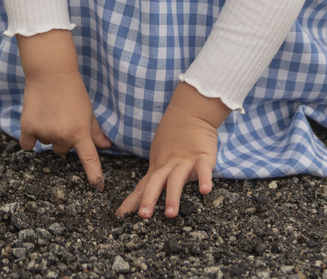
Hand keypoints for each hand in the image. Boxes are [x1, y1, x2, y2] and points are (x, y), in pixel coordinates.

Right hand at [17, 31, 111, 189]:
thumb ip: (96, 131)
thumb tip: (107, 146)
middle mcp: (63, 135)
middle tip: (62, 119)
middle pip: (63, 151)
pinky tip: (35, 122)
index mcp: (80, 132)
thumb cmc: (73, 90)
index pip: (89, 159)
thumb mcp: (88, 110)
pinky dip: (30, 138)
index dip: (94, 175)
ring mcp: (45, 133)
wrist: (51, 72)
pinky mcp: (28, 128)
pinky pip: (29, 144)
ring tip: (50, 114)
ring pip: (46, 145)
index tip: (98, 187)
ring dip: (47, 135)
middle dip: (63, 140)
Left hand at [116, 82, 229, 218]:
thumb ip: (154, 176)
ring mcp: (186, 162)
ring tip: (170, 213)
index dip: (133, 200)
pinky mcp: (203, 157)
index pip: (143, 185)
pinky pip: (204, 169)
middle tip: (143, 216)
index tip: (121, 216)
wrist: (190, 111)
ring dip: (172, 196)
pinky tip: (205, 191)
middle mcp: (169, 165)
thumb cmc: (174, 136)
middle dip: (149, 199)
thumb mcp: (159, 156)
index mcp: (158, 166)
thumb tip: (140, 197)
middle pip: (156, 182)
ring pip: (177, 179)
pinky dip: (204, 179)